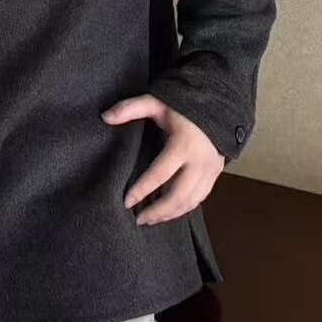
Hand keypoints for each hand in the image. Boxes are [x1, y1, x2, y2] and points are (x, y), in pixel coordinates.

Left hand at [101, 94, 224, 226]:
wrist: (217, 104)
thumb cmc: (182, 105)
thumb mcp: (155, 102)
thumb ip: (130, 108)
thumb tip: (104, 117)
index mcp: (183, 145)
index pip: (160, 174)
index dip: (142, 190)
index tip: (126, 202)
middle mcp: (199, 162)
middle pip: (178, 196)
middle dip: (157, 211)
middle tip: (138, 219)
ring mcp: (211, 170)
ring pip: (190, 202)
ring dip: (170, 214)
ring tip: (150, 219)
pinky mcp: (216, 174)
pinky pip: (200, 198)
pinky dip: (183, 208)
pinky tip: (169, 211)